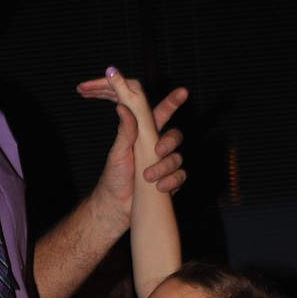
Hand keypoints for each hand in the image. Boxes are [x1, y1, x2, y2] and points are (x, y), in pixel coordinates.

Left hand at [77, 73, 186, 227]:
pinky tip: (159, 187)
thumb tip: (123, 107)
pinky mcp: (170, 181)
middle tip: (158, 149)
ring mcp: (165, 165)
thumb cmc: (114, 176)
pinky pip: (180, 177)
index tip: (182, 92)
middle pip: (176, 135)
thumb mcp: (117, 151)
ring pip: (178, 158)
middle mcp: (157, 148)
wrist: (115, 205)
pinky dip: (171, 182)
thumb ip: (124, 130)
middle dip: (170, 141)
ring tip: (147, 176)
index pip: (160, 114)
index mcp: (145, 136)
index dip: (172, 102)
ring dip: (164, 167)